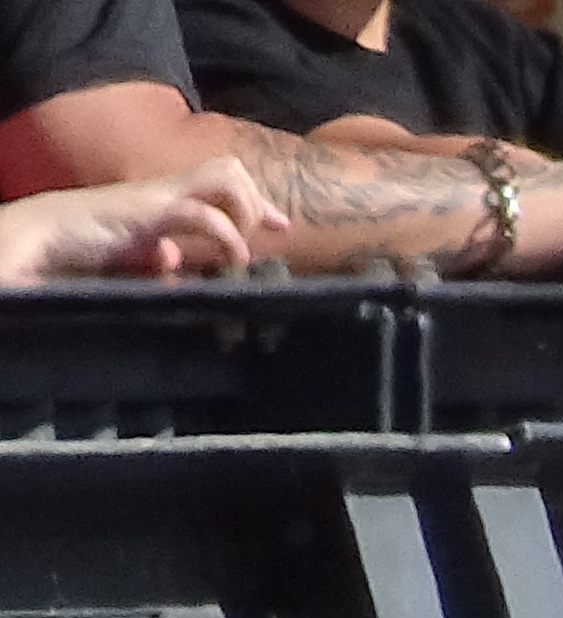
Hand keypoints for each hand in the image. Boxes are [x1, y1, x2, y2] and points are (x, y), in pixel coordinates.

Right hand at [0, 156, 272, 279]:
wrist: (41, 236)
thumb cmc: (82, 245)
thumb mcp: (131, 253)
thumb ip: (155, 254)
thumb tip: (174, 261)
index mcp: (163, 196)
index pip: (220, 179)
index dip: (256, 201)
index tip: (278, 228)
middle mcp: (164, 188)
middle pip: (229, 168)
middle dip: (259, 199)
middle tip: (274, 232)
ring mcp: (156, 197)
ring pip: (222, 178)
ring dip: (245, 208)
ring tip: (244, 245)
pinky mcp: (147, 212)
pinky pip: (200, 213)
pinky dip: (226, 234)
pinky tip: (232, 258)